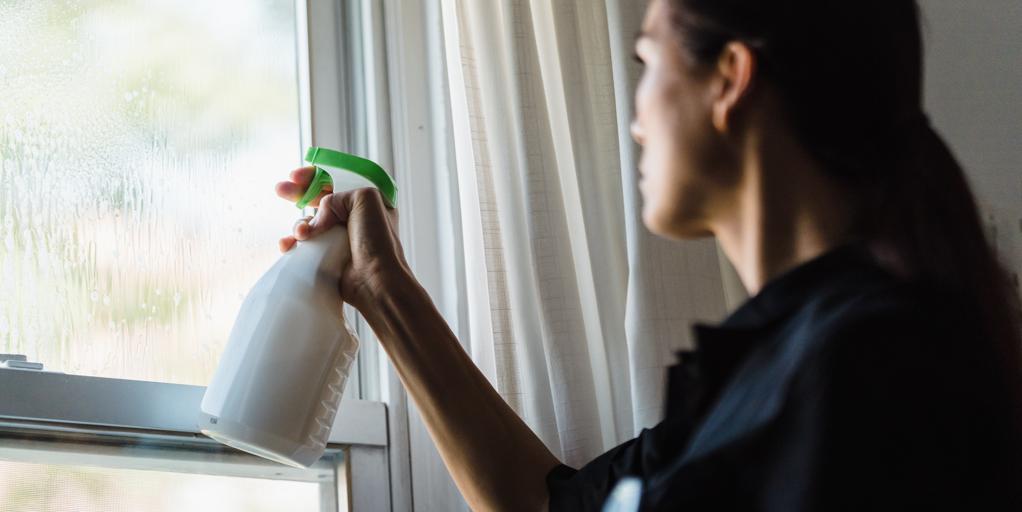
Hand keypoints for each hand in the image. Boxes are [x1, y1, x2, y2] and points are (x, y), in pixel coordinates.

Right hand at [275, 166, 411, 309]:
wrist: (375, 280)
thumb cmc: (378, 241)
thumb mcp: (366, 199)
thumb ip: (338, 195)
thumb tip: (318, 217)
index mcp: (367, 202)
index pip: (337, 181)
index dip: (316, 177)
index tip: (297, 177)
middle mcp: (353, 218)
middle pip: (319, 199)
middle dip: (298, 193)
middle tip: (281, 190)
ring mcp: (339, 238)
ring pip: (309, 222)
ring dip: (299, 224)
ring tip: (301, 234)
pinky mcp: (327, 256)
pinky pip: (304, 244)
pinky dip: (293, 243)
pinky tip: (288, 245)